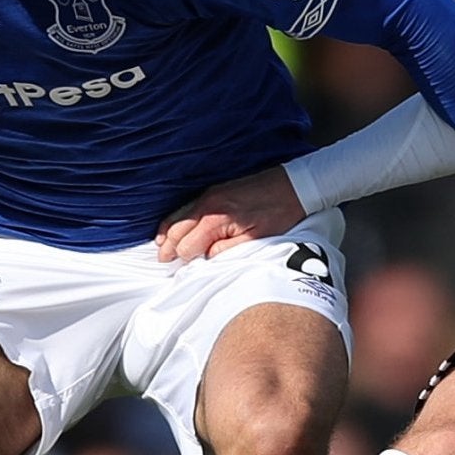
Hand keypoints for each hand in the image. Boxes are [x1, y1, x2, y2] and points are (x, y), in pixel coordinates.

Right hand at [158, 166, 305, 260]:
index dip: (184, 259)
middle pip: (177, 230)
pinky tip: (174, 226)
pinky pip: (187, 206)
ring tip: (161, 246)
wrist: (293, 185)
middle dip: (169, 247)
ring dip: (168, 232)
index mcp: (216, 219)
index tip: (182, 269)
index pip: (187, 245)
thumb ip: (227, 250)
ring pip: (178, 215)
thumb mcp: (255, 238)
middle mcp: (207, 204)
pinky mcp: (215, 191)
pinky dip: (177, 218)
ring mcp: (209, 195)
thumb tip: (207, 257)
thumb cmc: (278, 212)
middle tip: (164, 261)